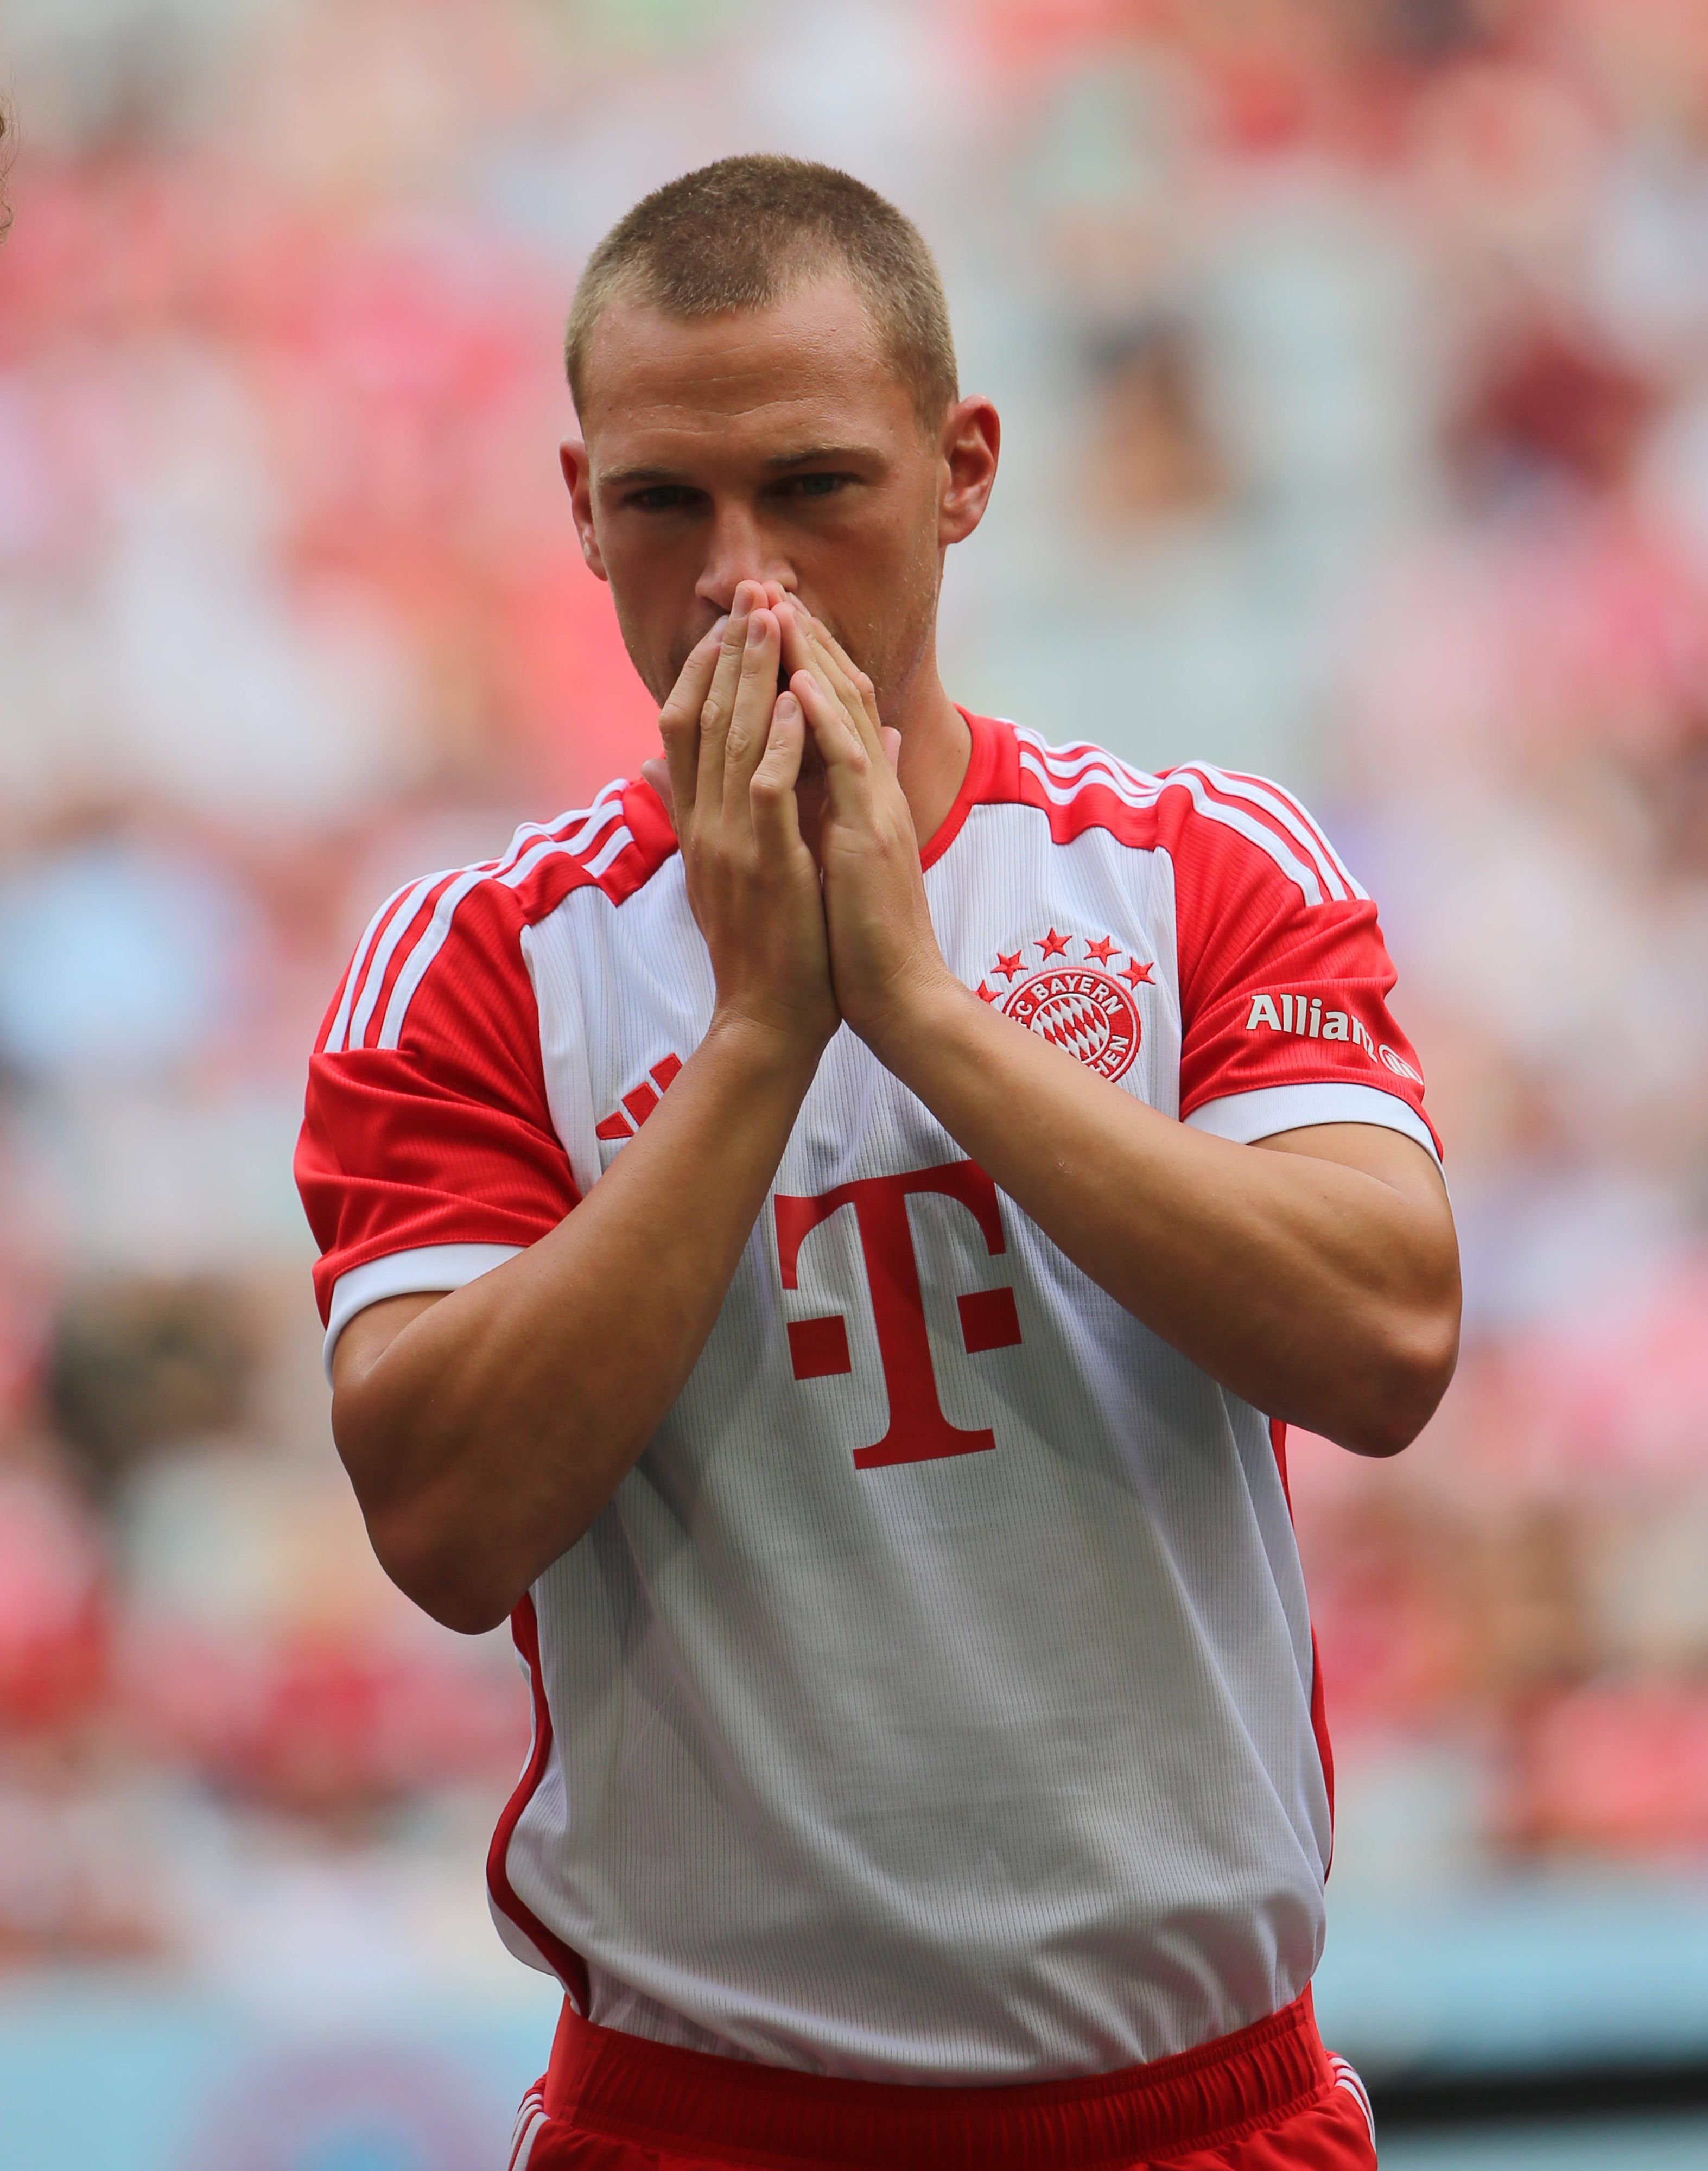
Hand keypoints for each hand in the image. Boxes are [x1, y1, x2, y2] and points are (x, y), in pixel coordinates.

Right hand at [654, 582, 838, 1052]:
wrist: (771, 1021)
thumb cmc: (771, 948)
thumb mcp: (744, 868)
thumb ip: (735, 811)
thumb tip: (704, 770)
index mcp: (699, 823)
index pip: (686, 725)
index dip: (704, 667)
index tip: (729, 619)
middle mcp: (705, 825)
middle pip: (704, 715)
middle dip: (728, 648)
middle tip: (750, 588)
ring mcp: (732, 844)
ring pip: (732, 739)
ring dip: (753, 674)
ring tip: (771, 616)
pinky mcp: (767, 867)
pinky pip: (768, 790)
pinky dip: (782, 741)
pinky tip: (799, 698)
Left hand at [775, 600, 950, 1053]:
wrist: (901, 999)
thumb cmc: (866, 941)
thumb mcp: (852, 860)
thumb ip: (851, 805)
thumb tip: (862, 762)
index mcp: (866, 798)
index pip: (837, 711)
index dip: (805, 660)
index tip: (767, 618)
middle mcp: (876, 793)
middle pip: (844, 694)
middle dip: (803, 640)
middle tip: (767, 586)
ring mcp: (878, 810)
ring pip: (848, 715)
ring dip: (812, 658)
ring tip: (777, 608)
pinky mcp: (873, 837)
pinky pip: (850, 766)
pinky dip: (825, 720)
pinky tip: (801, 681)